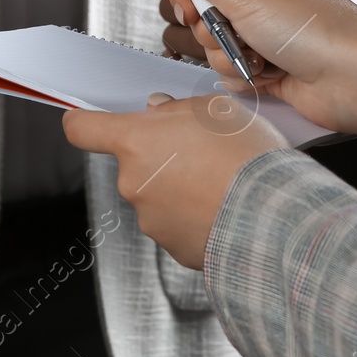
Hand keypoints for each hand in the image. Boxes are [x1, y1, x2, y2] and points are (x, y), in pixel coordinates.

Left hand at [62, 94, 288, 269]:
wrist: (273, 218)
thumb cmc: (245, 157)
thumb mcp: (215, 108)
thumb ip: (176, 108)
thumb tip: (160, 111)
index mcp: (135, 142)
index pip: (83, 130)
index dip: (82, 122)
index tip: (84, 120)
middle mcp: (133, 183)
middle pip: (133, 164)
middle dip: (159, 156)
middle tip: (200, 150)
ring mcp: (151, 220)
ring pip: (157, 195)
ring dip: (180, 188)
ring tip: (221, 181)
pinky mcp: (173, 248)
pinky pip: (177, 224)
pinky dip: (194, 216)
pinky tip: (224, 207)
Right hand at [139, 0, 356, 137]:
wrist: (355, 80)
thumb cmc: (316, 28)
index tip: (186, 3)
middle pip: (201, 5)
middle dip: (206, 25)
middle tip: (226, 28)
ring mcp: (265, 31)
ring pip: (211, 41)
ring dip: (224, 53)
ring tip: (254, 53)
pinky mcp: (267, 63)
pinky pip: (228, 68)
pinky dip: (239, 74)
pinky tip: (265, 72)